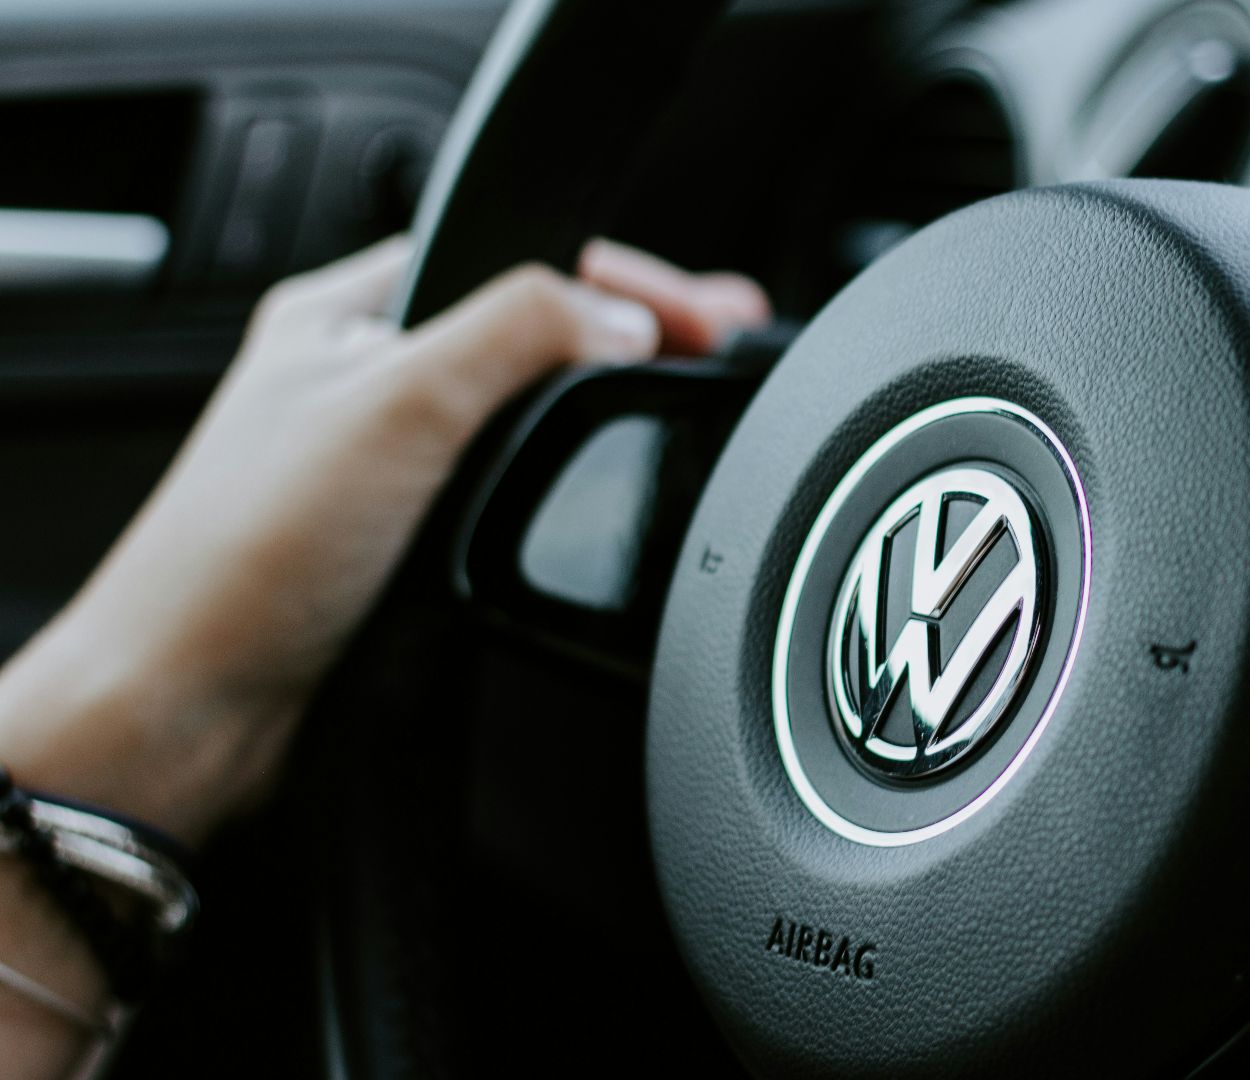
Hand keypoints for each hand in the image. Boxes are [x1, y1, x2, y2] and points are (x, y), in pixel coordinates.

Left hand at [0, 237, 769, 844]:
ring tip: (681, 402)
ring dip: (599, 414)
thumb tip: (625, 316)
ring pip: (525, 418)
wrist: (196, 710)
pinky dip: (565, 486)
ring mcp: (390, 467)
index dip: (617, 277)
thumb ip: (520, 333)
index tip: (704, 311)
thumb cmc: (243, 556)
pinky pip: (512, 492)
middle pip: (531, 334)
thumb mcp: (399, 402)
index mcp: (350, 313)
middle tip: (719, 349)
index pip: (516, 257)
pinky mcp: (408, 544)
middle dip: (629, 338)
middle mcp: (368, 381)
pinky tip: (601, 493)